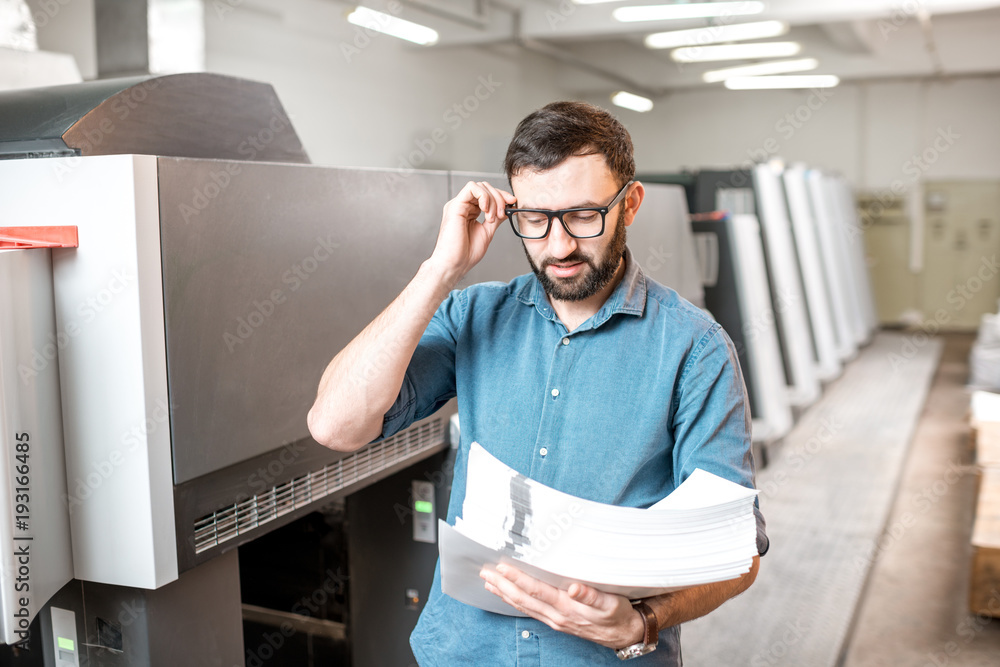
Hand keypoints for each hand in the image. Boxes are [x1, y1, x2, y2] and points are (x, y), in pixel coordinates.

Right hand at [427, 181, 514, 286]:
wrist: (455, 264)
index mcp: (469, 211)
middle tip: (502, 214)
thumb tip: (508, 208)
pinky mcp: (455, 205)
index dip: (502, 196)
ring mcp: (458, 204)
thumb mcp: (487, 232)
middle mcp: (463, 206)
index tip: (513, 204)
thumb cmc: (466, 253)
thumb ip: (496, 218)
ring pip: (480, 186)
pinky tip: (485, 210)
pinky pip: (472, 188)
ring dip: (493, 199)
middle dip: (499, 198)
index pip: (487, 195)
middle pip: (485, 188)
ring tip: (492, 218)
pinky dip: (484, 196)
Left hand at [480, 564, 644, 648]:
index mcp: (567, 607)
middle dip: (503, 585)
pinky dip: (516, 602)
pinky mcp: (556, 621)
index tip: (502, 567)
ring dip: (505, 594)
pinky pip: (531, 611)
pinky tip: (508, 595)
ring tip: (489, 582)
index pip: (537, 590)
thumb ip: (592, 595)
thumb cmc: (618, 614)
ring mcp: (555, 620)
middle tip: (485, 572)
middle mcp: (557, 615)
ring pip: (524, 606)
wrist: (624, 633)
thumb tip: (574, 587)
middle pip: (524, 599)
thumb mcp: (611, 603)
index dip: (518, 578)